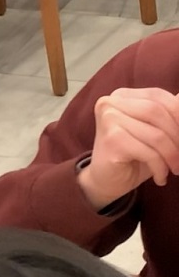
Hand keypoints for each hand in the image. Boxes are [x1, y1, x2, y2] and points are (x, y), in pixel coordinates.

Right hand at [77, 87, 178, 209]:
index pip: (158, 96)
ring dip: (173, 156)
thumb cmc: (133, 155)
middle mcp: (110, 103)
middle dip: (178, 137)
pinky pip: (149, 153)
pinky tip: (160, 177)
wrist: (106, 181)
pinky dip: (161, 168)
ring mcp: (108, 120)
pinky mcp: (111, 141)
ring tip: (175, 169)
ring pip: (156, 135)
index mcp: (121, 96)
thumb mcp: (155, 131)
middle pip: (157, 111)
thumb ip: (168, 113)